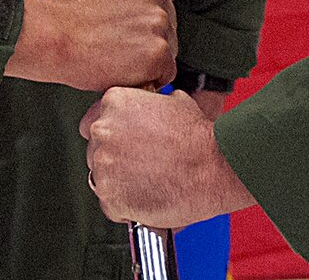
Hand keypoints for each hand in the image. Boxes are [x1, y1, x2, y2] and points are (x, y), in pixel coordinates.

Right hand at [6, 0, 181, 90]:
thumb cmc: (64, 11)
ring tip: (120, 56)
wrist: (53, 37)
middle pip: (169, 17)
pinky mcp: (158, 52)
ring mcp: (159, 21)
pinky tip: (128, 72)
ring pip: (169, 44)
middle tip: (123, 40)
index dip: (156, 4)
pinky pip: (166, 70)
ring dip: (150, 53)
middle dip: (150, 30)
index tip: (145, 16)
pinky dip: (150, 76)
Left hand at [80, 88, 255, 229]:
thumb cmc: (198, 137)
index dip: (113, 136)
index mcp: (113, 102)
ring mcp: (104, 165)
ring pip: (101, 178)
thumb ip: (147, 105)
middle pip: (95, 150)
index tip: (126, 145)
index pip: (94, 121)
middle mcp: (102, 131)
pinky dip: (126, 207)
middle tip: (141, 165)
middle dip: (115, 159)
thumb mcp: (173, 101)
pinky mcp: (111, 197)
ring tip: (148, 183)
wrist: (214, 166)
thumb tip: (147, 110)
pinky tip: (147, 199)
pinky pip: (110, 205)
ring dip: (119, 182)